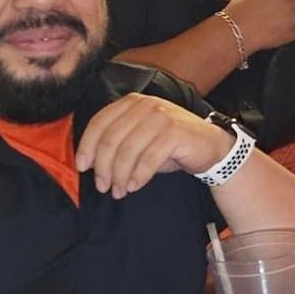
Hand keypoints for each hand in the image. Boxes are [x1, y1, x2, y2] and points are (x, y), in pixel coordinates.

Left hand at [76, 94, 233, 198]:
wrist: (211, 147)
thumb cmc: (170, 146)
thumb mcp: (139, 139)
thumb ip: (116, 143)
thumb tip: (88, 162)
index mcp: (132, 102)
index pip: (99, 122)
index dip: (87, 146)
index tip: (83, 167)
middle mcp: (145, 105)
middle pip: (111, 139)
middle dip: (103, 167)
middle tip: (103, 187)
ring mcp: (161, 117)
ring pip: (128, 151)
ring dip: (119, 175)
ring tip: (119, 191)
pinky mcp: (175, 133)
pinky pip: (148, 159)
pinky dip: (138, 176)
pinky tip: (135, 186)